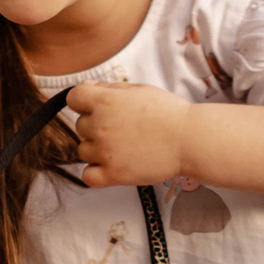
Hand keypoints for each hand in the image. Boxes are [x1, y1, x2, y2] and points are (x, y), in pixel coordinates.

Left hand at [68, 81, 192, 186]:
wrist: (190, 139)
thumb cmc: (169, 113)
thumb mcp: (139, 89)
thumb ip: (108, 88)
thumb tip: (85, 87)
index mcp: (105, 101)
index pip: (73, 98)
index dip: (84, 102)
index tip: (96, 107)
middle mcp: (100, 125)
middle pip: (80, 126)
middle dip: (96, 126)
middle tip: (123, 129)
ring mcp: (105, 151)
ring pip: (83, 150)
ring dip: (97, 150)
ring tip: (124, 147)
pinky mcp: (114, 174)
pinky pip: (88, 176)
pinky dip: (95, 173)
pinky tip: (111, 166)